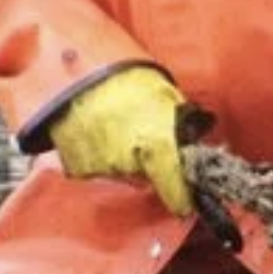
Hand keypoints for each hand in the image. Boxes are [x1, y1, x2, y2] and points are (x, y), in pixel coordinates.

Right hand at [46, 65, 191, 216]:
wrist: (81, 70)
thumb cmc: (128, 79)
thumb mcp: (168, 99)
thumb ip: (184, 126)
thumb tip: (196, 140)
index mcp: (157, 147)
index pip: (176, 190)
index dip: (183, 198)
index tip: (187, 203)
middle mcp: (128, 162)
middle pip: (146, 178)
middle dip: (149, 165)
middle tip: (143, 136)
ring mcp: (100, 166)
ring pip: (121, 173)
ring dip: (122, 158)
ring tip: (118, 127)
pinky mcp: (76, 165)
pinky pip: (95, 168)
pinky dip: (99, 155)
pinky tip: (99, 131)